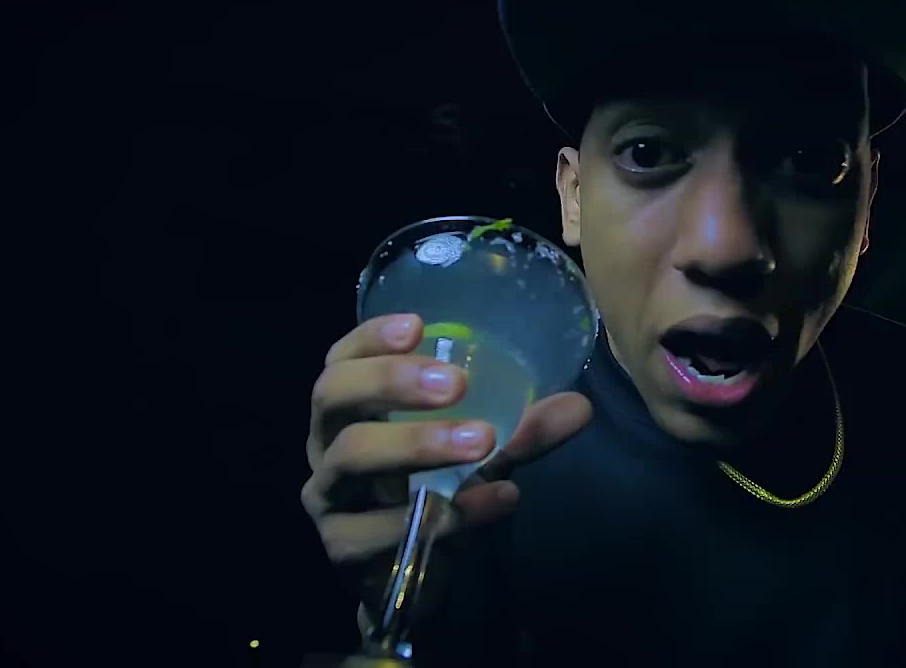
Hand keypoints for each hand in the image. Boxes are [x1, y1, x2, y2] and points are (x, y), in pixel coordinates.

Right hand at [301, 313, 591, 568]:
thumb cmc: (433, 495)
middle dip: (391, 381)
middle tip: (458, 384)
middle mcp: (326, 446)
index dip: (371, 337)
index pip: (342, 358)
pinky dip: (443, 512)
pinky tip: (496, 498)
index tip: (418, 325)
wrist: (409, 581)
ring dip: (417, 442)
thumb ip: (522, 431)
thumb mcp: (478, 455)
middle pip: (333, 396)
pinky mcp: (342, 548)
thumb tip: (580, 407)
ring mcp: (328, 497)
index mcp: (350, 410)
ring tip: (483, 441)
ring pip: (351, 456)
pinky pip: (382, 528)